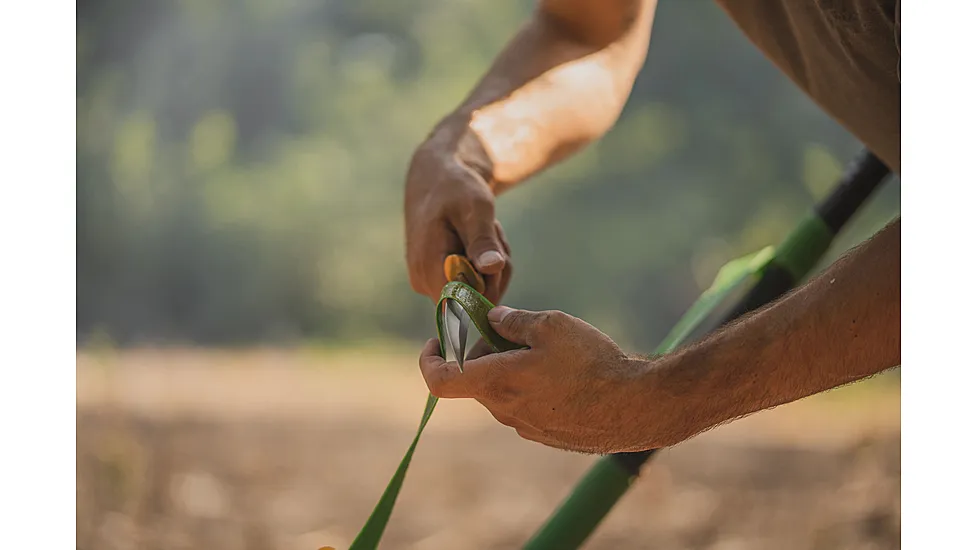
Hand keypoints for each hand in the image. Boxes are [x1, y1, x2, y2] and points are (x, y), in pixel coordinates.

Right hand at [404, 128, 512, 303]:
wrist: (436, 179)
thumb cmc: (456, 188)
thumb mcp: (476, 208)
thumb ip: (483, 240)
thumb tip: (492, 268)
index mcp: (429, 267)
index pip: (468, 303)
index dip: (489, 283)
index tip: (491, 252)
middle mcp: (424, 283)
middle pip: (478, 301)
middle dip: (495, 271)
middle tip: (491, 234)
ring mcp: (429, 284)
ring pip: (480, 294)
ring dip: (493, 266)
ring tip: (484, 233)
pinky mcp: (437, 281)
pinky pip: (473, 287)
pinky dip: (485, 266)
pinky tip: (478, 241)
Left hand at [419, 306, 657, 453]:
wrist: (635, 407)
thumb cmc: (591, 363)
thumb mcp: (550, 324)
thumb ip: (513, 320)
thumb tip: (493, 318)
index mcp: (496, 382)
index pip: (438, 381)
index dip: (429, 359)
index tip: (437, 341)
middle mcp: (503, 410)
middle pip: (475, 379)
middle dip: (484, 352)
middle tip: (512, 330)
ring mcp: (525, 426)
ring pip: (502, 392)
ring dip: (510, 369)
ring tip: (547, 350)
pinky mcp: (546, 435)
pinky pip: (525, 405)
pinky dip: (531, 386)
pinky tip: (565, 373)